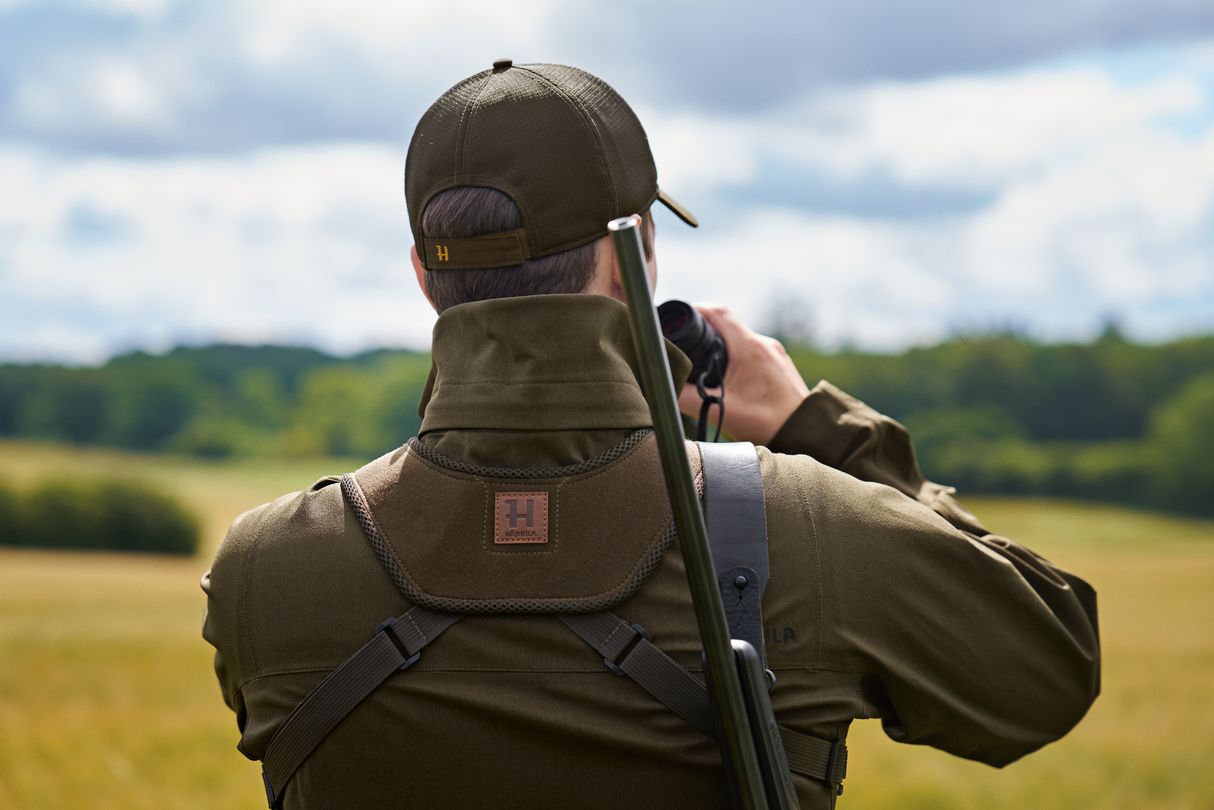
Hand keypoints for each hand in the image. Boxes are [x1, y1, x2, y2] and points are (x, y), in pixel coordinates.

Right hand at [677, 304, 809, 445]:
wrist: (806, 435)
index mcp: (749, 347)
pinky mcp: (781, 366)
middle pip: (728, 326)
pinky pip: (754, 354)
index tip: (680, 320)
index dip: (695, 311)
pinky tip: (731, 380)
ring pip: (741, 341)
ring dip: (723, 349)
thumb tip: (663, 388)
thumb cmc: (765, 422)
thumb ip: (685, 398)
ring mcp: (775, 354)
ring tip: (706, 367)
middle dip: (705, 333)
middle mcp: (764, 344)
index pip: (717, 312)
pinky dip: (738, 360)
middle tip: (687, 345)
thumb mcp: (719, 410)